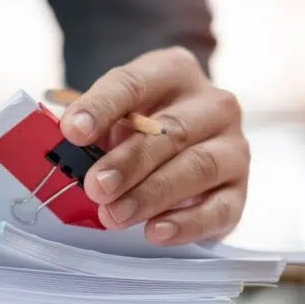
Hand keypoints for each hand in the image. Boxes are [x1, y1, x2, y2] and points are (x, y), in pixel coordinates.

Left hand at [59, 46, 248, 244]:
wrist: (181, 146)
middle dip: (128, 162)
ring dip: (153, 194)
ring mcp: (233, 145)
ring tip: (115, 216)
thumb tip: (63, 152)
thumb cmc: (136, 129)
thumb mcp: (111, 119)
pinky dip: (187, 223)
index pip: (134, 84)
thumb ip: (90, 131)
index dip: (101, 107)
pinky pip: (220, 208)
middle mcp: (212, 104)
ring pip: (197, 167)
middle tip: (95, 188)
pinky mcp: (241, 188)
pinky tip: (156, 232)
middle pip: (171, 131)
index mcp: (173, 71)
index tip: (72, 132)